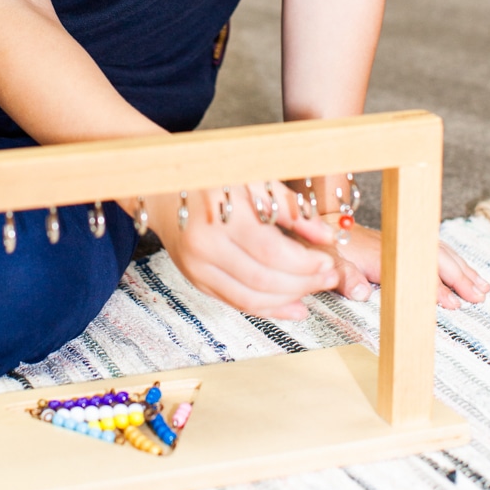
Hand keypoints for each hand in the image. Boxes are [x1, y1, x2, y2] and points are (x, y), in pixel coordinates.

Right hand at [136, 183, 348, 320]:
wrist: (160, 190)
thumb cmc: (210, 180)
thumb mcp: (254, 181)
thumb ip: (292, 209)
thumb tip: (327, 236)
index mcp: (220, 214)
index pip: (270, 251)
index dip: (304, 262)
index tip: (327, 260)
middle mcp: (204, 246)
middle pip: (263, 279)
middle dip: (304, 283)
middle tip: (329, 276)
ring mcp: (197, 267)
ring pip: (250, 298)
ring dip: (289, 300)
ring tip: (314, 289)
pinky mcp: (196, 280)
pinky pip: (236, 303)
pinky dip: (269, 309)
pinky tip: (293, 306)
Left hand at [320, 221, 489, 309]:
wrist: (318, 224)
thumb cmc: (322, 246)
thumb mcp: (326, 262)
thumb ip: (343, 277)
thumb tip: (361, 294)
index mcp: (380, 253)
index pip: (415, 273)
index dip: (435, 289)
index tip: (453, 304)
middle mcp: (396, 244)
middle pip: (435, 260)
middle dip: (460, 278)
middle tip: (479, 297)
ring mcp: (401, 242)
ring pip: (439, 253)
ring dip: (462, 269)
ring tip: (482, 287)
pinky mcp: (401, 242)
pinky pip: (433, 249)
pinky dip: (453, 260)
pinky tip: (463, 270)